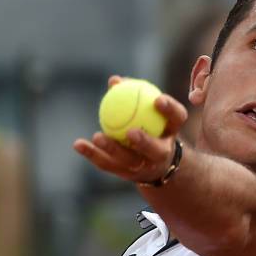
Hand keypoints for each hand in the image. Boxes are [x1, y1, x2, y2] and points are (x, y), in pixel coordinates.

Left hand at [73, 76, 187, 183]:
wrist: (154, 160)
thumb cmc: (149, 125)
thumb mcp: (148, 110)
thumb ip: (135, 95)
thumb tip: (114, 81)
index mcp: (171, 133)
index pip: (177, 118)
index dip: (169, 110)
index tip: (157, 99)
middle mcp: (161, 153)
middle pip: (155, 150)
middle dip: (145, 143)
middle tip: (131, 131)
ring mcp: (144, 167)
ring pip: (128, 160)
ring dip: (113, 149)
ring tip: (97, 136)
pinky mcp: (126, 174)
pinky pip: (107, 164)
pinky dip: (92, 154)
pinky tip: (78, 144)